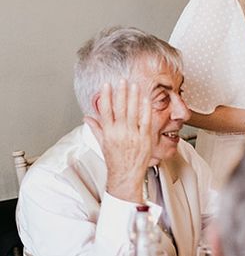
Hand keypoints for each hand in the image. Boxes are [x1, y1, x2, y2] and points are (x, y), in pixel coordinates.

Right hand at [84, 80, 151, 203]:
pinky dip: (146, 109)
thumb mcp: (102, 143)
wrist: (125, 175)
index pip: (105, 109)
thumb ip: (96, 128)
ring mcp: (133, 134)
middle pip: (120, 107)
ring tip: (134, 85)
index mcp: (108, 131)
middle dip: (121, 92)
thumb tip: (87, 118)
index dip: (106, 96)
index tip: (107, 85)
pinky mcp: (144, 138)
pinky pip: (145, 120)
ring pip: (133, 111)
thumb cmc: (114, 160)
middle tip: (122, 80)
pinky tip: (146, 99)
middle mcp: (120, 131)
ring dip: (133, 96)